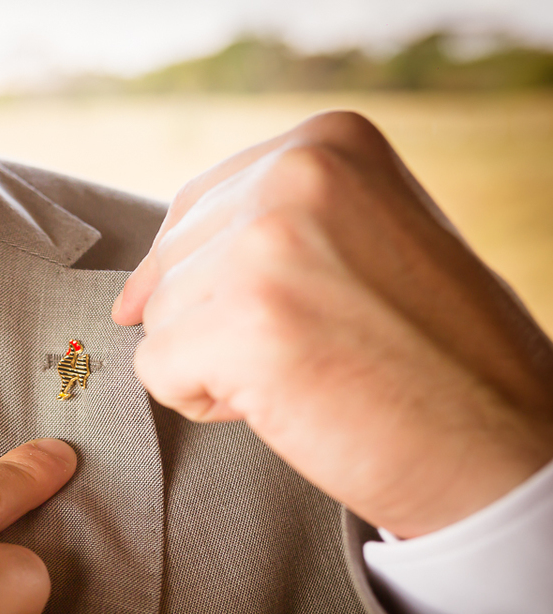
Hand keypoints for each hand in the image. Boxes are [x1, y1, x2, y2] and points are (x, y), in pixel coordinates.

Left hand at [113, 111, 552, 537]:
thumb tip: (134, 294)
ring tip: (310, 373)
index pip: (198, 208)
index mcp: (326, 142)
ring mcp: (265, 247)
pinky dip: (205, 403)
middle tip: (318, 349)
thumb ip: (265, 230)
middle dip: (219, 324)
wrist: (501, 449)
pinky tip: (286, 403)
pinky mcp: (240, 326)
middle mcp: (293, 174)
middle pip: (173, 264)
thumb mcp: (360, 242)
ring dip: (216, 363)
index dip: (213, 280)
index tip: (280, 311)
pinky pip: (155, 371)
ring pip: (160, 318)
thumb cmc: (430, 355)